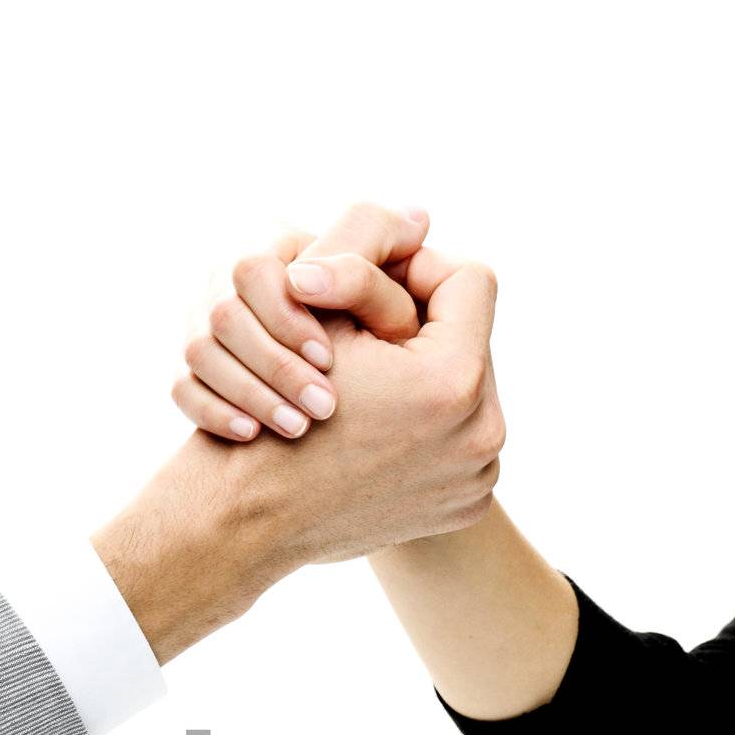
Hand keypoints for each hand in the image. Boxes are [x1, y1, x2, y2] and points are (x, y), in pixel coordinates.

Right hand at [175, 203, 431, 440]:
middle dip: (276, 364)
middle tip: (324, 405)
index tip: (329, 358)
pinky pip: (181, 388)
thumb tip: (418, 217)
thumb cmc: (372, 338)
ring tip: (298, 428)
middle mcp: (230, 285)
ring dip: (252, 392)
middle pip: (223, 315)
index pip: (255, 272)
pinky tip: (252, 435)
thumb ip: (387, 252)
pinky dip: (214, 411)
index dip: (289, 317)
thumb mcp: (381, 291)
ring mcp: (202, 330)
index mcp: (272, 256)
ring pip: (198, 352)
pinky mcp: (190, 373)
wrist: (331, 418)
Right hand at [176, 203, 505, 561]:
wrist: (252, 516)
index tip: (376, 285)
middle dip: (422, 331)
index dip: (419, 270)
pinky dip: (427, 428)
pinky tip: (382, 428)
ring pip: (466, 392)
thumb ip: (368, 250)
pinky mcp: (464, 507)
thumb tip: (420, 218)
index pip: (469, 281)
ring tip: (374, 384)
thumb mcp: (317, 312)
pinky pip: (461, 442)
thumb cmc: (273, 406)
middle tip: (368, 338)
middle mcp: (482, 436)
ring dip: (426, 378)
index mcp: (453, 381)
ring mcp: (477, 479)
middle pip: (470, 341)